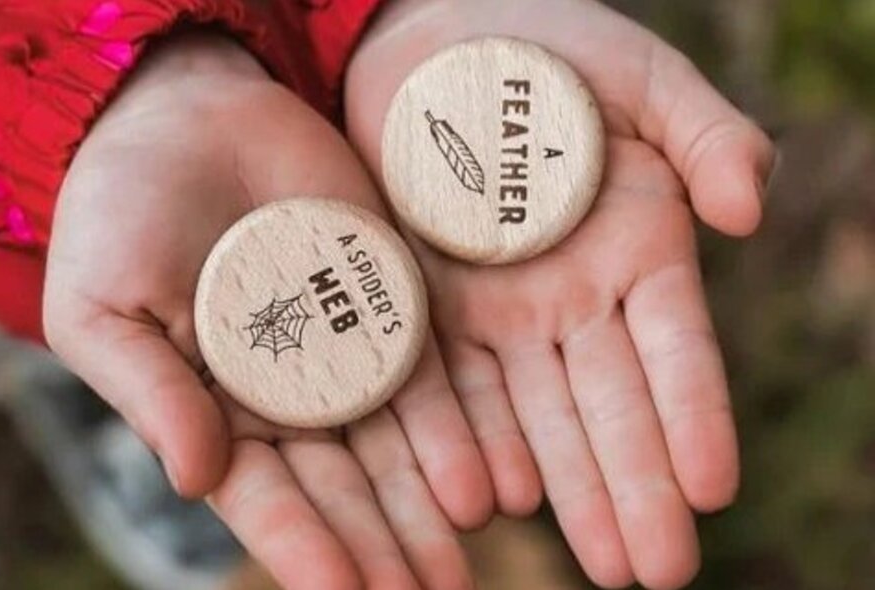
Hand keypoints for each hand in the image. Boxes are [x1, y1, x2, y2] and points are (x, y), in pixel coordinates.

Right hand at [44, 33, 489, 589]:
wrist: (188, 117)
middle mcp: (292, 395)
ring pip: (399, 440)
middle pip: (348, 483)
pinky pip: (434, 367)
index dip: (305, 546)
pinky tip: (491, 469)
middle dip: (386, 540)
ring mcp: (348, 349)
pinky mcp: (393, 299)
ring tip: (466, 550)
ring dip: (432, 496)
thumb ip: (152, 395)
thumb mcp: (106, 308)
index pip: (267, 497)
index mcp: (218, 412)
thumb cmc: (122, 214)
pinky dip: (462, 419)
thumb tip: (198, 481)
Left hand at [345, 1, 775, 587]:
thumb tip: (749, 213)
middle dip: (636, 488)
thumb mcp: (639, 75)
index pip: (676, 350)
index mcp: (639, 249)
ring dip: (565, 488)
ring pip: (537, 415)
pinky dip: (471, 440)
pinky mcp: (423, 308)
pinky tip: (490, 498)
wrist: (427, 45)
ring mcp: (499, 313)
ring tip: (595, 559)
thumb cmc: (544, 47)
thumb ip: (707, 134)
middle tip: (656, 570)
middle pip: (610, 406)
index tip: (712, 491)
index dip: (694, 418)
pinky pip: (450, 386)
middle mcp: (574, 299)